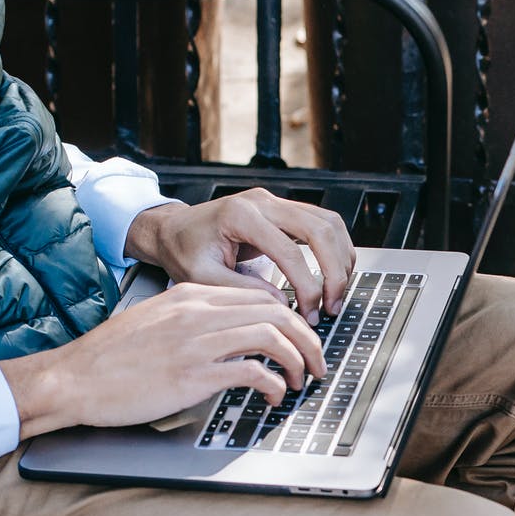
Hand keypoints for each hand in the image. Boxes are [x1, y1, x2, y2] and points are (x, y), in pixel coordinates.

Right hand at [0, 283, 326, 439]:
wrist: (71, 378)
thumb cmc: (109, 358)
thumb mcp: (156, 321)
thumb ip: (194, 319)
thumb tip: (232, 334)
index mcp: (190, 295)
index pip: (260, 294)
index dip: (292, 317)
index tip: (302, 337)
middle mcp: (197, 311)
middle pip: (276, 310)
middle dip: (308, 337)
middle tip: (317, 361)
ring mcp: (196, 342)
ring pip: (273, 335)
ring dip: (298, 359)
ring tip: (303, 380)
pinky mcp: (192, 375)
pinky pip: (253, 371)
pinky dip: (274, 384)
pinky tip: (274, 395)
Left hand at [125, 190, 355, 321]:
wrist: (172, 229)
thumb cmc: (182, 250)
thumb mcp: (202, 278)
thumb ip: (242, 291)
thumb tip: (284, 304)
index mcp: (240, 216)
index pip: (288, 251)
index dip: (306, 287)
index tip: (309, 314)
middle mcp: (262, 201)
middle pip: (320, 229)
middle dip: (335, 271)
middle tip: (333, 304)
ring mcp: (275, 201)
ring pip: (329, 222)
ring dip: (341, 258)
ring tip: (337, 292)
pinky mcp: (282, 208)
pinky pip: (322, 222)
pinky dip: (335, 248)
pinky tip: (332, 273)